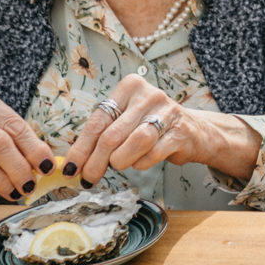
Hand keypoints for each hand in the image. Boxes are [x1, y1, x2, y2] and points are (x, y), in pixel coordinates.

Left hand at [64, 73, 216, 185]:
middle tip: (89, 177)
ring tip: (118, 164)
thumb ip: (101, 135)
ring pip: (134, 142)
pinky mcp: (181, 132)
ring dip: (120, 161)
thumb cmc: (152, 125)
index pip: (98, 120)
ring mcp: (168, 112)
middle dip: (96, 162)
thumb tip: (74, 163)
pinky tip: (140, 161)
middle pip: (112, 135)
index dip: (81, 148)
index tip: (72, 168)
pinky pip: (153, 153)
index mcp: (130, 87)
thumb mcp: (125, 121)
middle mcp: (149, 95)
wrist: (193, 130)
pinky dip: (141, 163)